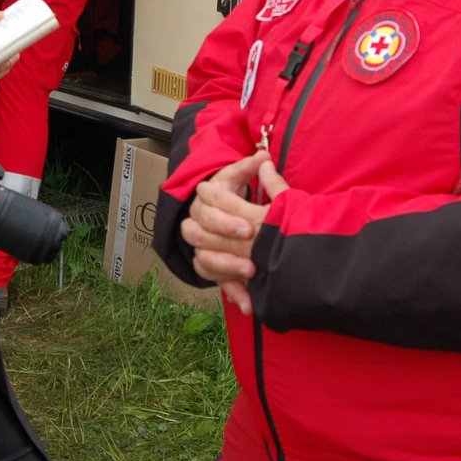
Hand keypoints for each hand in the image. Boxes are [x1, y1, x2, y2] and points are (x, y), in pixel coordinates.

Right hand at [181, 151, 288, 314]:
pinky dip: (234, 293)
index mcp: (204, 201)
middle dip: (226, 248)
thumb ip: (249, 167)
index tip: (248, 228)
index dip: (225, 222)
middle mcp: (197, 225)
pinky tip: (249, 304)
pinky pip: (217, 283)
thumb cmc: (234, 191)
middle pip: (199, 239)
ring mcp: (202, 248)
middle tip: (252, 257)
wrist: (226, 211)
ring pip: (204, 263)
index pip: (206, 212)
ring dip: (227, 270)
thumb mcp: (239, 177)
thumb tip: (263, 156)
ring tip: (252, 276)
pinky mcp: (212, 268)